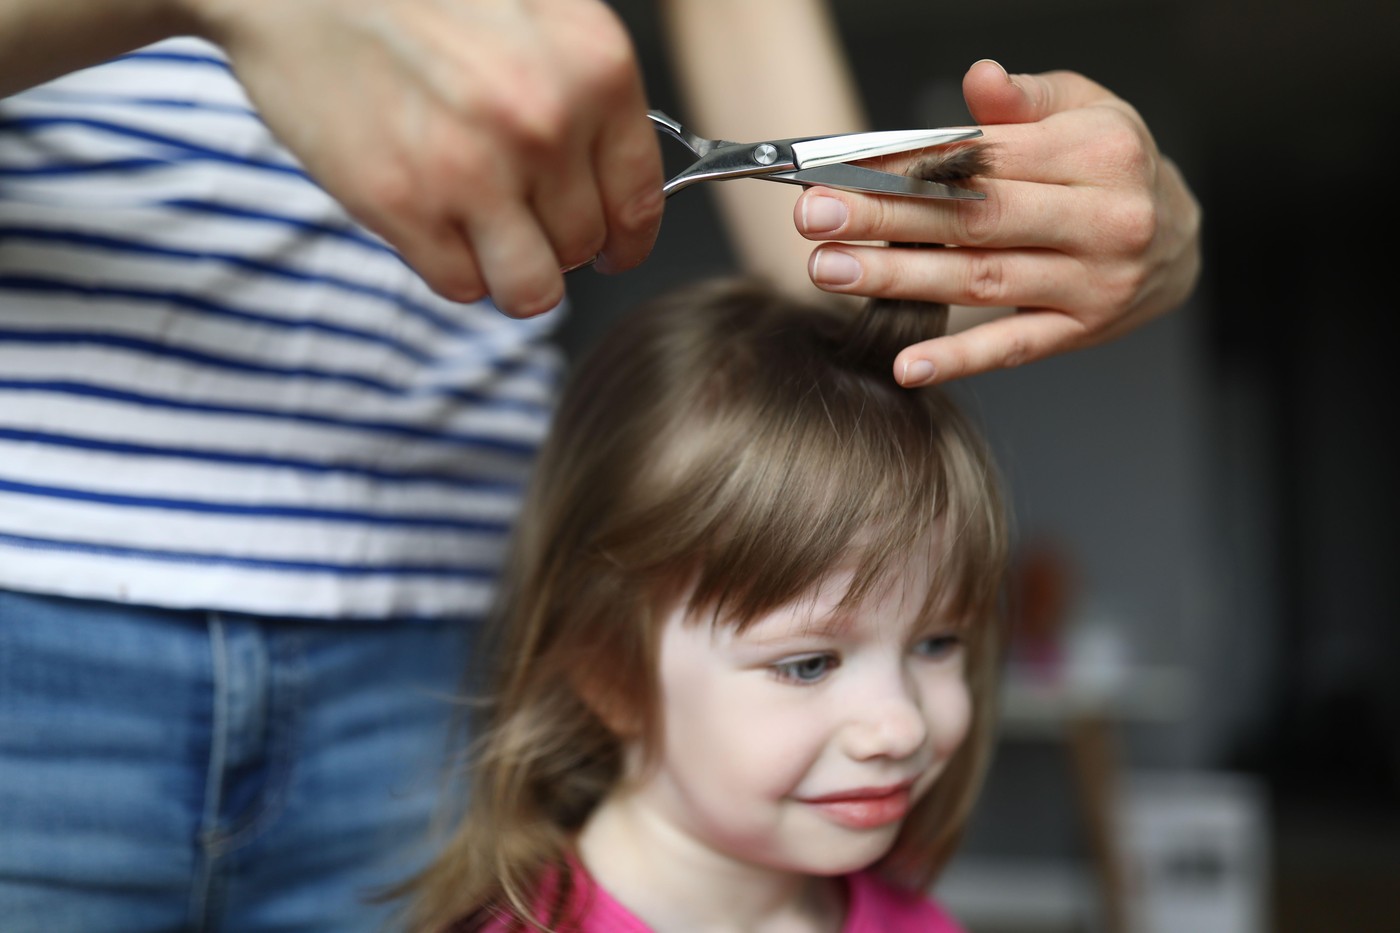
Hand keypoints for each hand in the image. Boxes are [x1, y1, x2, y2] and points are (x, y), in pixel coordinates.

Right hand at [189, 0, 664, 315]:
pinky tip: (429, 216)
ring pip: (531, 289)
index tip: (613, 250)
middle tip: (516, 214)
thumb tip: (614, 182)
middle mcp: (546, 123)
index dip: (625, 239)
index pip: (639, 201)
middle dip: (555, 243)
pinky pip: (460, 286)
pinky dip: (449, 265)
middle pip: (582, 247)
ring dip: (511, 276)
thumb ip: (584, 92)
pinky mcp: (403, 206)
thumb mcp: (534, 14)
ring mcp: (474, 169)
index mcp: (594, 67)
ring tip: (483, 238)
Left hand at [793, 60, 1201, 384]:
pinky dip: (960, 359)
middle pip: (976, 220)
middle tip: (817, 217)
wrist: (1183, 239)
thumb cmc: (1116, 167)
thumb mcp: (1086, 109)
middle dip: (887, 218)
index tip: (846, 169)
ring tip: (831, 270)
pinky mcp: (1081, 331)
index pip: (989, 159)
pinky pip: (1013, 348)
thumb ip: (1025, 99)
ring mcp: (1094, 283)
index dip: (911, 164)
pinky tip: (908, 365)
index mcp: (1099, 153)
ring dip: (900, 279)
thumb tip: (979, 79)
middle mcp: (1104, 220)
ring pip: (982, 281)